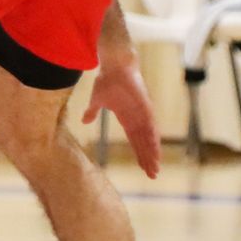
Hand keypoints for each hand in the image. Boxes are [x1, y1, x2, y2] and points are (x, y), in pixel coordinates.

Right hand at [82, 54, 160, 177]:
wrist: (115, 65)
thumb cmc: (107, 80)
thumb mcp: (97, 100)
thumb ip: (92, 112)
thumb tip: (84, 121)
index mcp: (127, 119)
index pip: (135, 141)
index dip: (139, 154)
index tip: (143, 168)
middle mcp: (138, 119)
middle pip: (145, 143)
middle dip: (148, 159)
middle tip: (153, 175)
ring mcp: (143, 113)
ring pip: (150, 138)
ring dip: (153, 152)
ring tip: (155, 166)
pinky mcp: (146, 107)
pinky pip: (151, 126)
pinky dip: (154, 138)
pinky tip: (156, 150)